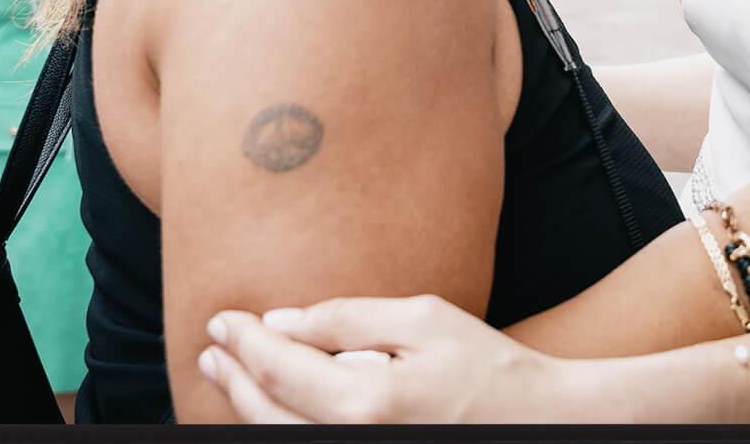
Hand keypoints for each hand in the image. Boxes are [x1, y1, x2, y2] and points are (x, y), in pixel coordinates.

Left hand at [200, 296, 555, 424]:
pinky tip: (271, 404)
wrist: (534, 422)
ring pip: (278, 436)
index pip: (278, 368)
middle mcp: (353, 443)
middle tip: (215, 344)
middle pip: (266, 412)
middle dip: (234, 375)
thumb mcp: (422, 318)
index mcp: (366, 402)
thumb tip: (282, 322)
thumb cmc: (484, 363)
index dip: (244, 340)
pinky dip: (278, 423)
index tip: (222, 318)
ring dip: (245, 404)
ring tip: (228, 372)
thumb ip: (347, 318)